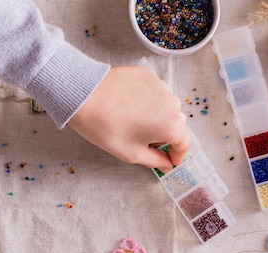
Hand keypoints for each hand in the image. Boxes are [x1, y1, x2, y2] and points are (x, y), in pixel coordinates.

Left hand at [68, 66, 188, 173]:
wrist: (83, 95)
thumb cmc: (106, 127)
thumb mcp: (131, 153)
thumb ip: (155, 161)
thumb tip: (167, 164)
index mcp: (172, 124)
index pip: (184, 144)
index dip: (176, 155)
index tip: (168, 160)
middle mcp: (172, 102)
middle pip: (175, 124)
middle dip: (163, 135)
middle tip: (142, 142)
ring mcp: (160, 85)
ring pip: (165, 107)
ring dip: (155, 116)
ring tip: (132, 121)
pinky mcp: (147, 74)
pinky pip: (154, 92)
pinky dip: (147, 100)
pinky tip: (128, 105)